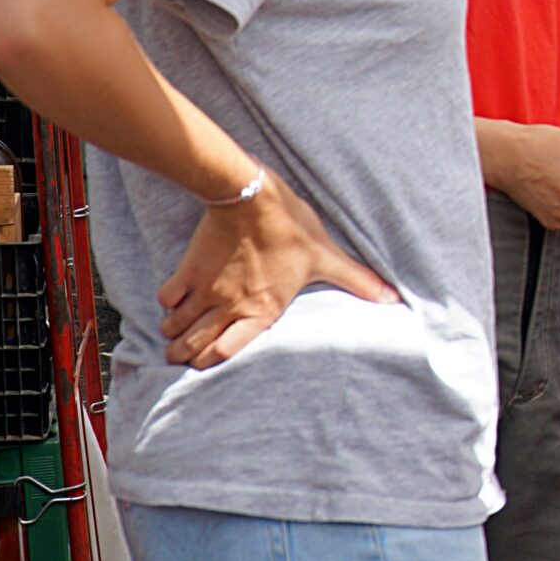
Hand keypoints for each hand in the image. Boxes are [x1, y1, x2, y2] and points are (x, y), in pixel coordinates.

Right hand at [157, 171, 397, 369]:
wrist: (251, 196)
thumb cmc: (290, 227)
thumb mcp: (326, 257)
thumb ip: (357, 281)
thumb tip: (393, 298)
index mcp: (262, 310)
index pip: (226, 353)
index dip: (212, 364)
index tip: (207, 364)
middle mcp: (229, 306)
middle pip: (194, 346)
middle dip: (185, 356)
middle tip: (182, 355)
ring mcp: (205, 290)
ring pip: (175, 327)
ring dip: (173, 334)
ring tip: (175, 335)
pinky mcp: (188, 270)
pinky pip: (165, 298)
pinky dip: (166, 305)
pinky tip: (174, 303)